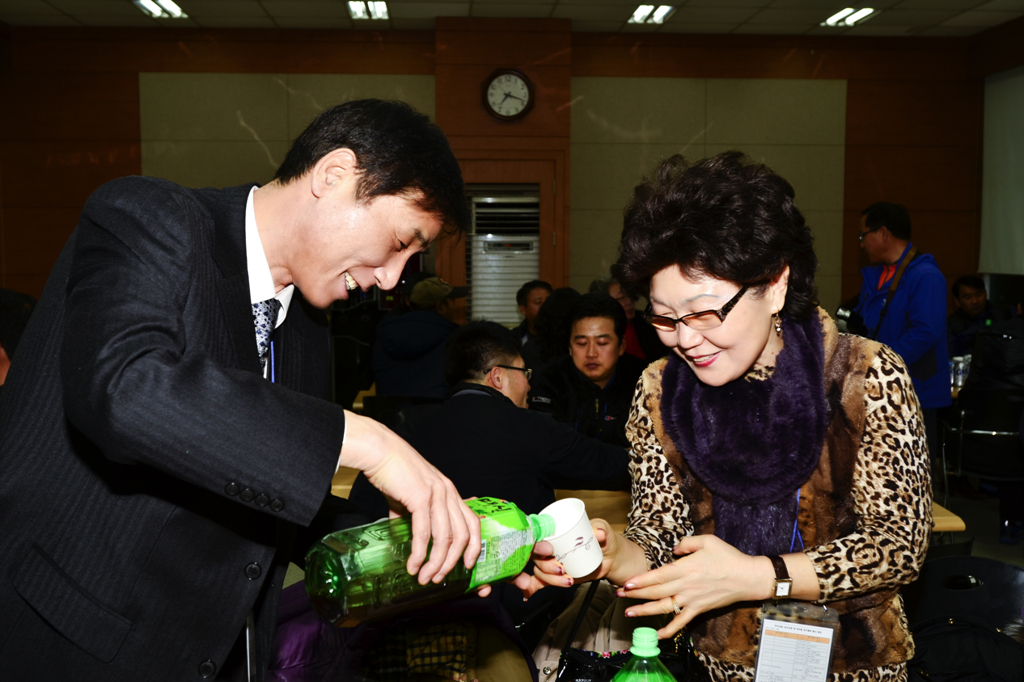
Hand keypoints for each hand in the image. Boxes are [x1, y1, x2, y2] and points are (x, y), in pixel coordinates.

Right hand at [340, 411, 480, 584]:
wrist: (379, 451)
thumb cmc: (393, 471)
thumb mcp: (409, 496)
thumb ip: (412, 516)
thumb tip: (407, 537)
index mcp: (450, 492)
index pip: (473, 522)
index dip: (473, 547)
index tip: (467, 566)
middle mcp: (448, 493)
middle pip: (463, 535)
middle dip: (452, 562)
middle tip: (438, 578)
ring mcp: (437, 494)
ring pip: (446, 538)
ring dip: (436, 562)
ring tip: (425, 577)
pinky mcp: (421, 497)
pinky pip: (425, 532)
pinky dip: (420, 553)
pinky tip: (413, 565)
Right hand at [513, 518, 625, 599]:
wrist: (610, 557)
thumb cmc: (603, 537)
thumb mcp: (602, 530)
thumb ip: (601, 528)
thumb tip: (598, 532)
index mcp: (554, 531)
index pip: (537, 534)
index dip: (537, 543)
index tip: (549, 550)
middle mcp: (549, 545)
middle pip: (535, 555)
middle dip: (544, 565)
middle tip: (560, 569)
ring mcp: (550, 561)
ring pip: (539, 570)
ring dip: (549, 578)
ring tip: (568, 580)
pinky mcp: (554, 575)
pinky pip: (539, 581)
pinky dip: (532, 587)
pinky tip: (527, 594)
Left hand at [615, 534, 767, 637]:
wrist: (748, 578)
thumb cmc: (728, 557)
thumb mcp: (707, 541)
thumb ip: (687, 543)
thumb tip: (674, 548)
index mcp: (686, 568)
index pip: (658, 576)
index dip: (640, 581)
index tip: (626, 583)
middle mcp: (686, 586)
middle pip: (656, 592)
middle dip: (635, 594)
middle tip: (618, 594)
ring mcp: (692, 599)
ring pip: (664, 607)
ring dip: (645, 611)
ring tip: (628, 613)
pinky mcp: (699, 609)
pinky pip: (681, 622)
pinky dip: (669, 629)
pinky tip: (657, 634)